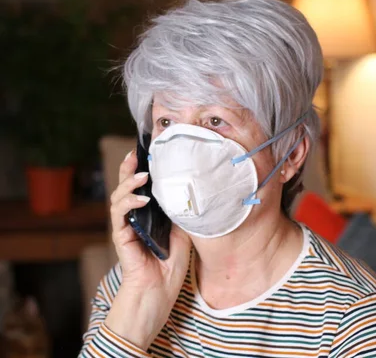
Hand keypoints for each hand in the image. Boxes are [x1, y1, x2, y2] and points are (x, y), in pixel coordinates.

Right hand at [105, 149, 190, 348]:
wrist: (160, 290)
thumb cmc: (171, 264)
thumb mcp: (183, 231)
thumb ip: (180, 212)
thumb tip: (189, 189)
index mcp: (148, 214)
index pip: (142, 186)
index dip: (142, 168)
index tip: (148, 152)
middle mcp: (134, 217)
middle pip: (126, 186)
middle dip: (129, 168)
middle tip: (135, 153)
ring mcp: (125, 226)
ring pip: (118, 197)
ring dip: (129, 184)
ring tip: (143, 175)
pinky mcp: (120, 237)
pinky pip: (119, 215)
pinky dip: (129, 204)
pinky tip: (142, 199)